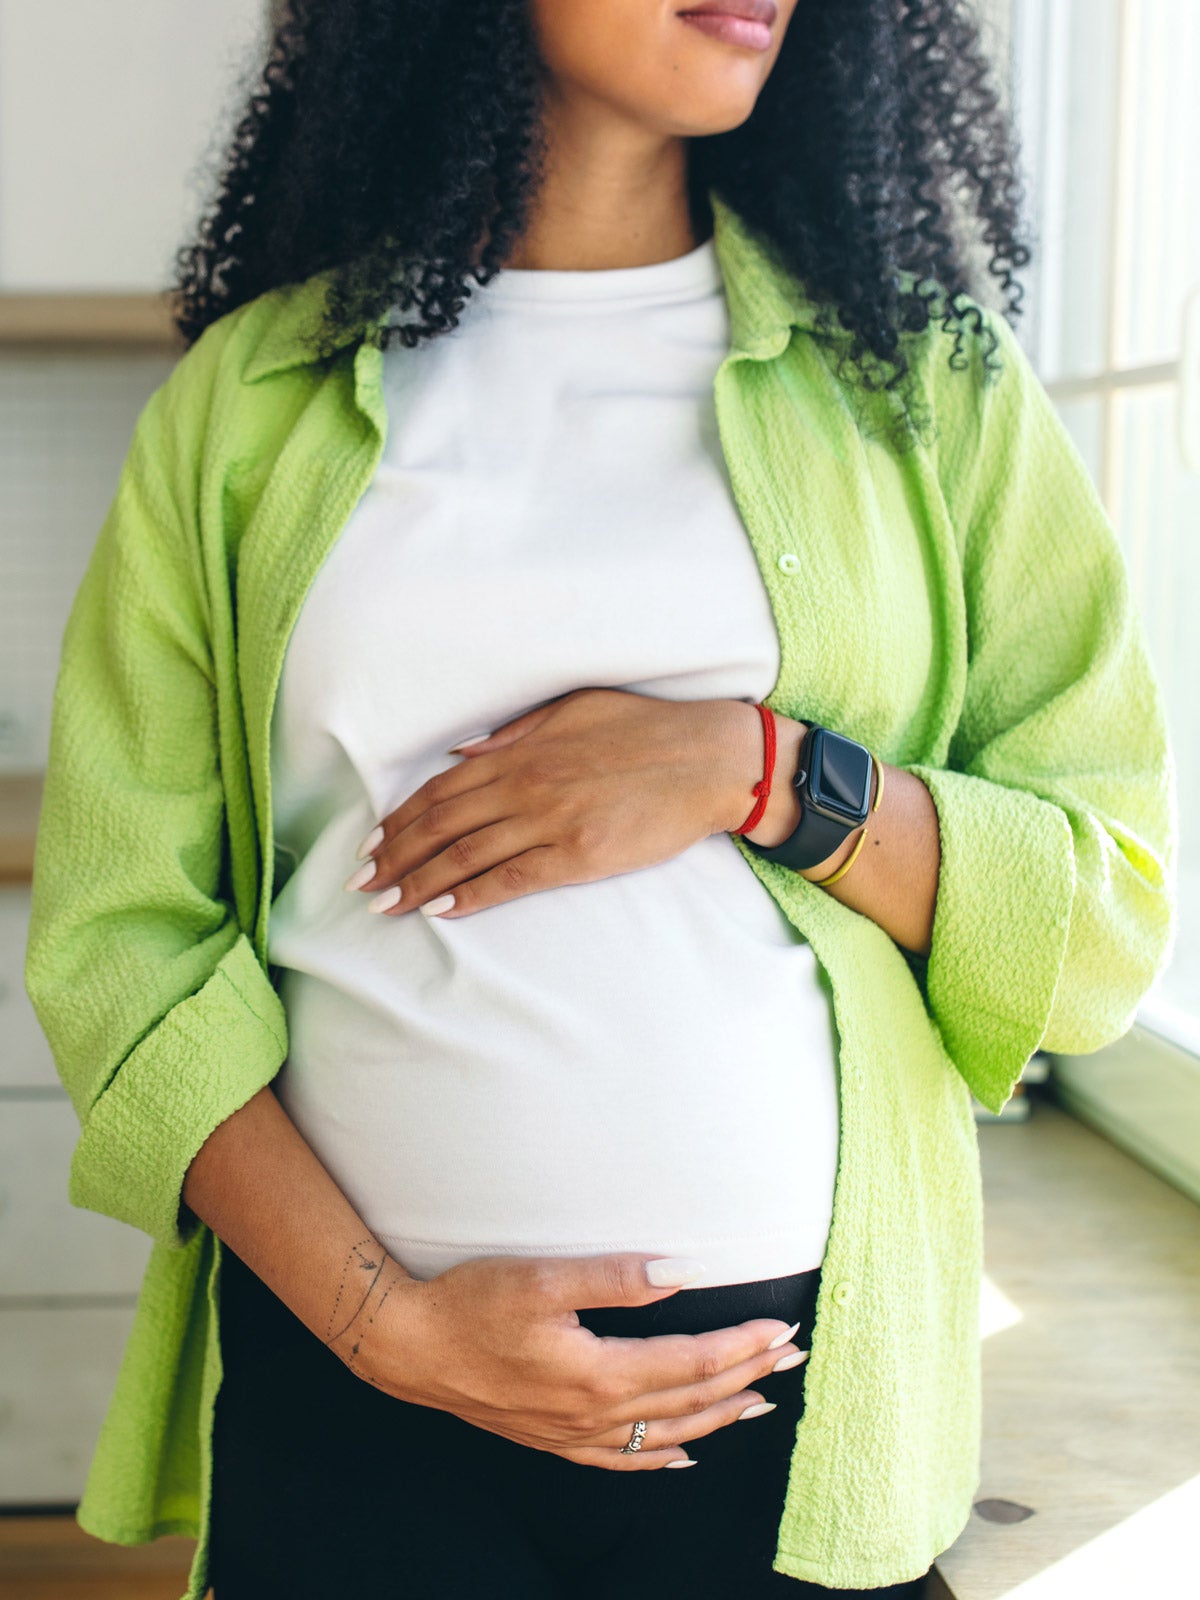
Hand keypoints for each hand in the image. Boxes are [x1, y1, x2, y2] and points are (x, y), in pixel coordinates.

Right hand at [329, 1251, 808, 1470]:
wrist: (409, 1346)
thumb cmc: (471, 1303)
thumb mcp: (543, 1278)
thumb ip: (614, 1276)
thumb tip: (677, 1270)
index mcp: (599, 1372)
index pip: (692, 1362)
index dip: (741, 1346)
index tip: (781, 1328)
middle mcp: (595, 1413)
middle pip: (690, 1400)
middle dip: (747, 1377)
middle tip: (792, 1356)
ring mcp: (574, 1432)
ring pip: (667, 1433)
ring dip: (719, 1415)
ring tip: (761, 1401)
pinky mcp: (553, 1438)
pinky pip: (623, 1458)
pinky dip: (661, 1455)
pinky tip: (682, 1453)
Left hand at [345, 688, 781, 917]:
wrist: (709, 760)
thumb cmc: (647, 729)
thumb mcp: (573, 709)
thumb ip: (514, 733)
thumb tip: (463, 753)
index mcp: (521, 751)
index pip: (442, 791)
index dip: (401, 819)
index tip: (374, 843)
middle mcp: (526, 786)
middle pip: (441, 826)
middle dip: (395, 856)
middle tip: (363, 883)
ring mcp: (550, 822)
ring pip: (465, 856)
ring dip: (418, 882)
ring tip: (386, 903)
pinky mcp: (578, 855)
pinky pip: (510, 880)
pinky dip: (470, 895)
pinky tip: (440, 910)